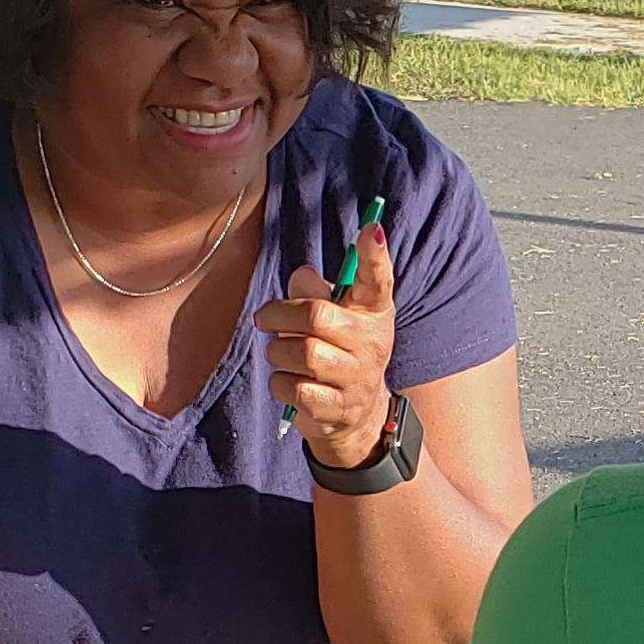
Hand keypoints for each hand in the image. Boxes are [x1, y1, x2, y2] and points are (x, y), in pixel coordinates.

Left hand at [258, 221, 396, 469]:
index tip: (372, 228)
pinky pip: (293, 388)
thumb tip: (300, 276)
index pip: (379, 278)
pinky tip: (288, 381)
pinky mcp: (338, 409)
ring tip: (282, 353)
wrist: (357, 415)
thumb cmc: (340, 352)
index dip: (375, 253)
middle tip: (264, 318)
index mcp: (373, 312)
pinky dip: (280, 383)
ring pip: (302, 354)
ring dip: (278, 351)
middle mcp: (372, 342)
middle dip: (279, 314)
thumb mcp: (336, 318)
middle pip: (316, 317)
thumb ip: (316, 293)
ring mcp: (357, 378)